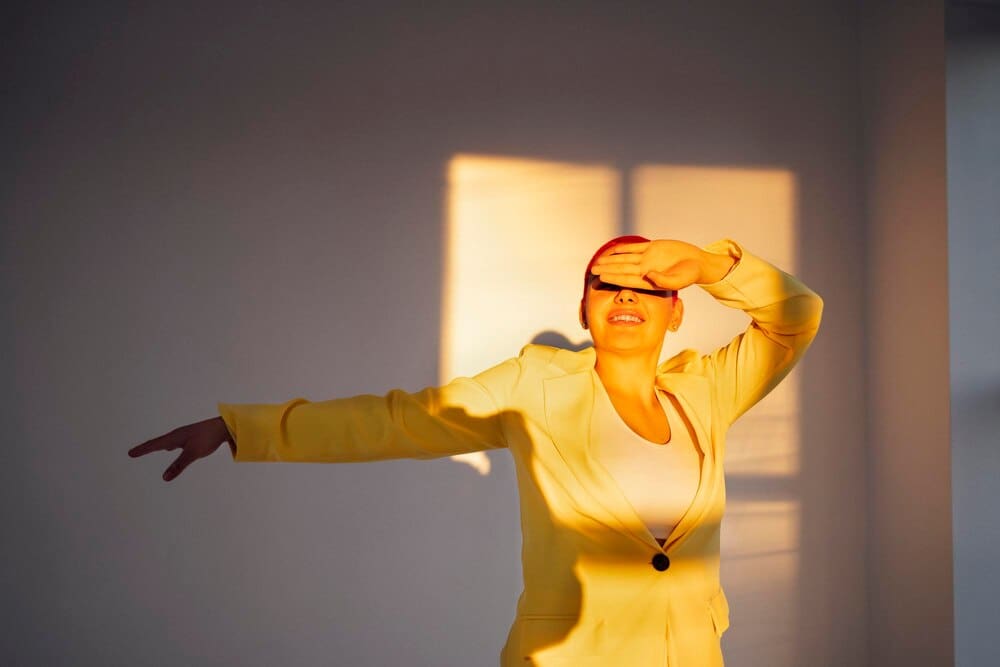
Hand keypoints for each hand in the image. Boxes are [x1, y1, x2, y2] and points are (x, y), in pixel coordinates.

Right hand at [129, 416, 232, 480]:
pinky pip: (175, 442)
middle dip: (146, 448)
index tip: (130, 453)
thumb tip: (164, 477)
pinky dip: (168, 446)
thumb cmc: (208, 438)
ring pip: (166, 442)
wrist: (224, 427)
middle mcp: (178, 435)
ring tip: (150, 449)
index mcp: (175, 437)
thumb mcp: (192, 454)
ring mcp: (185, 435)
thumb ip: (179, 466)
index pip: (154, 445)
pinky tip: (171, 447)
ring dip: (157, 446)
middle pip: (158, 442)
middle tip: (134, 452)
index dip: (142, 450)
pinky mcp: (192, 437)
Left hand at [589, 240, 732, 290]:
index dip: (613, 278)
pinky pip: (635, 248)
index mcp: (649, 281)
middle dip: (607, 269)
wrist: (698, 263)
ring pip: (625, 258)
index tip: (601, 277)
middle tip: (592, 270)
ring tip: (598, 261)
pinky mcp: (653, 247)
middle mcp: (645, 270)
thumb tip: (648, 275)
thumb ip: (663, 280)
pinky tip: (613, 250)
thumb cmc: (689, 275)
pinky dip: (624, 248)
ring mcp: (648, 258)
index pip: (627, 279)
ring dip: (611, 259)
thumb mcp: (678, 281)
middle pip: (622, 269)